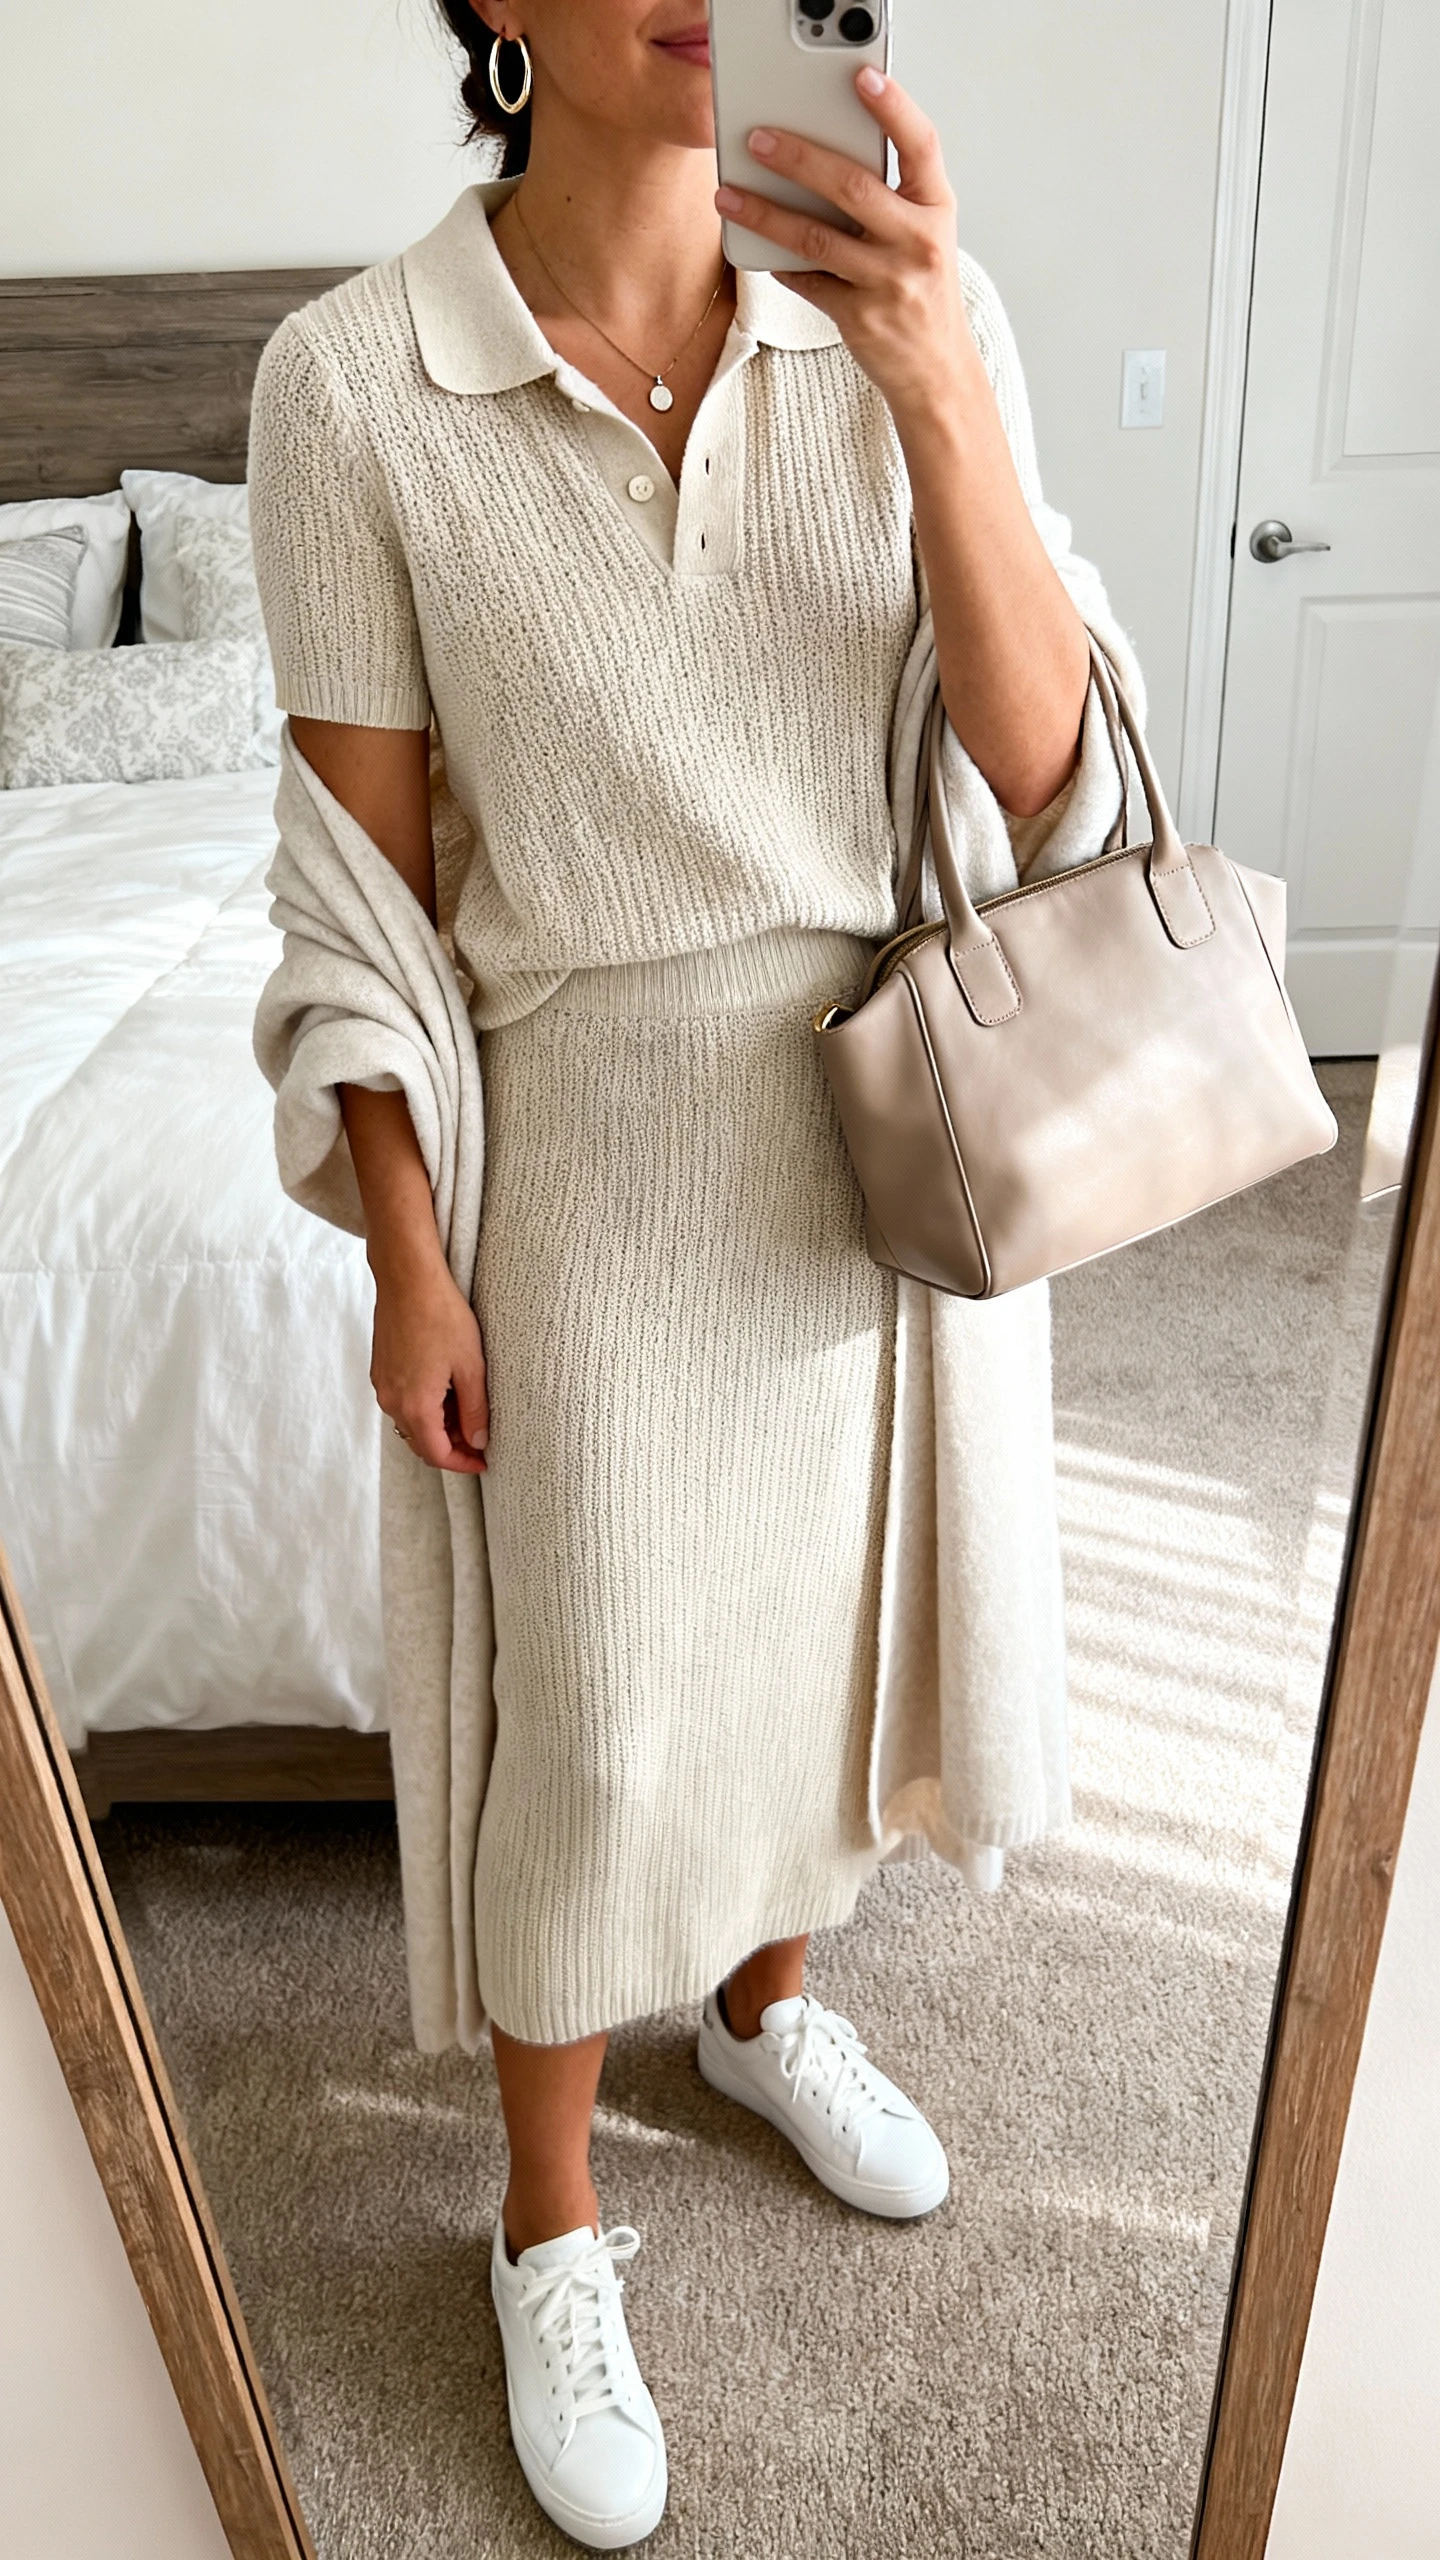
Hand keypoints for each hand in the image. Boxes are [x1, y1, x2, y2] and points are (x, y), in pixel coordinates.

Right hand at [370, 1247, 488, 1475]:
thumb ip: (475, 1410)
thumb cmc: (441, 1316)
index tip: (484, 1461)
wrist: (407, 1278)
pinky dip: (424, 1408)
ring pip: (411, 1423)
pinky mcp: (380, 1369)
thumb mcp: (470, 1366)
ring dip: (438, 1427)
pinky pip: (402, 1402)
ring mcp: (382, 1385)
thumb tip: (479, 1441)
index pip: (437, 1454)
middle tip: (480, 1438)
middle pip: (421, 1443)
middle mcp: (391, 1401)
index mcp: (415, 1405)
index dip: (462, 1463)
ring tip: (468, 1412)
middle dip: (451, 1447)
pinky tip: (447, 1391)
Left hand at [714, 69, 975, 427]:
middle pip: (852, 187)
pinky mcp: (861, 318)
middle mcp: (919, 242)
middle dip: (799, 158)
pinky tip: (761, 249)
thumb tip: (819, 157)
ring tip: (730, 196)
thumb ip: (889, 197)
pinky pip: (808, 282)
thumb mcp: (923, 235)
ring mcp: (890, 282)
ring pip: (816, 238)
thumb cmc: (921, 290)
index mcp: (937, 208)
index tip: (861, 77)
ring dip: (766, 214)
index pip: (921, 145)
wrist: (936, 370)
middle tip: (758, 139)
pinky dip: (781, 264)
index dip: (893, 108)